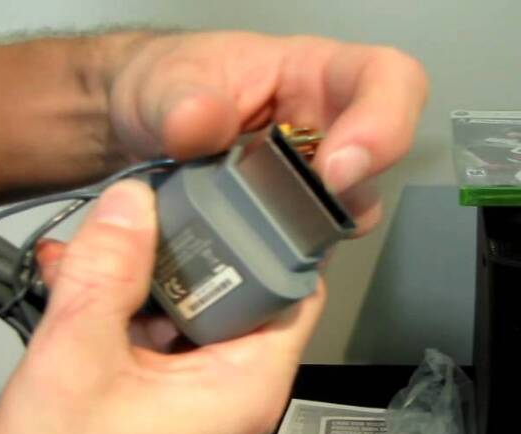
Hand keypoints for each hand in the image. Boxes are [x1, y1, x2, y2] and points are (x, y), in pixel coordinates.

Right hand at [0, 180, 324, 433]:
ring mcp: (202, 398)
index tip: (223, 190)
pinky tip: (78, 290)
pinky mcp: (170, 401)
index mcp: (245, 385)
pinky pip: (162, 336)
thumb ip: (106, 269)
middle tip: (138, 218)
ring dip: (143, 278)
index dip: (263, 230)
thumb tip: (133, 202)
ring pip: (193, 309)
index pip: (293, 284)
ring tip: (89, 257)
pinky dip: (126, 310)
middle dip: (183, 248)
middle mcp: (237, 392)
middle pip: (239, 288)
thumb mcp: (76, 354)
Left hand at [109, 31, 427, 236]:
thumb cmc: (164, 86)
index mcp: (315, 76)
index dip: (384, 125)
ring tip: (248, 245)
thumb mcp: (163, 81)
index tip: (335, 171)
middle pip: (374, 169)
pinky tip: (238, 267)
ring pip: (338, 224)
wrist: (131, 129)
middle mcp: (327, 132)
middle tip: (286, 222)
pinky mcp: (285, 231)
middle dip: (337, 203)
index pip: (390, 81)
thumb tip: (200, 122)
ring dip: (303, 243)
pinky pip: (301, 259)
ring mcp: (309, 187)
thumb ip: (178, 99)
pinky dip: (276, 270)